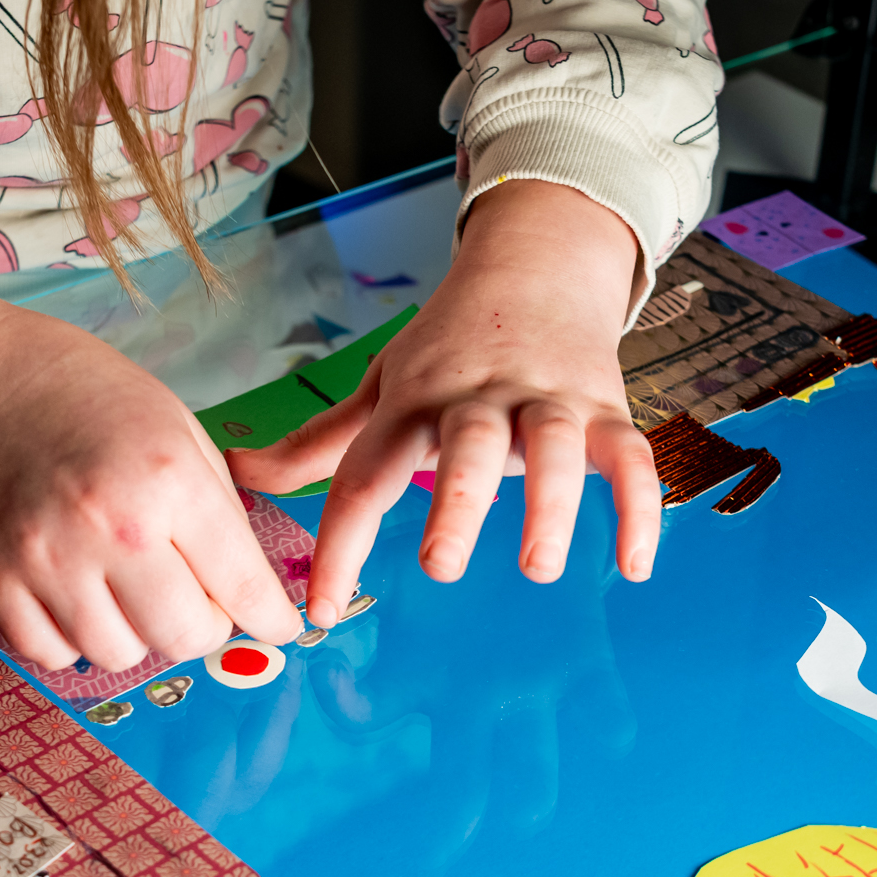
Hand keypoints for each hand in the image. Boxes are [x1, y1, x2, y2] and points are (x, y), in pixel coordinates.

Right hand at [0, 284, 302, 671]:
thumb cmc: (93, 402)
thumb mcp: (181, 432)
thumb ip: (220, 515)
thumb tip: (251, 596)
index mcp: (169, 480)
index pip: (243, 586)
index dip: (269, 618)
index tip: (274, 625)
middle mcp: (109, 526)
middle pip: (182, 637)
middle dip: (200, 627)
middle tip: (193, 600)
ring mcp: (45, 558)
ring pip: (118, 655)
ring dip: (135, 634)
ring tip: (126, 587)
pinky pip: (52, 653)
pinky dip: (73, 637)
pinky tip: (78, 595)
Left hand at [225, 179, 661, 627]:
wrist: (536, 264)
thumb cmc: (448, 346)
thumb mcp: (381, 387)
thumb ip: (317, 443)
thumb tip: (237, 474)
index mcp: (413, 405)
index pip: (367, 476)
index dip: (340, 544)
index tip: (323, 611)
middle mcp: (479, 400)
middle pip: (469, 447)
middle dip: (456, 504)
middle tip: (441, 566)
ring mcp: (546, 401)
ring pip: (557, 446)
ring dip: (551, 504)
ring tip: (538, 566)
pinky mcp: (605, 407)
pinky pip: (631, 456)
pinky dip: (640, 507)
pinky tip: (634, 564)